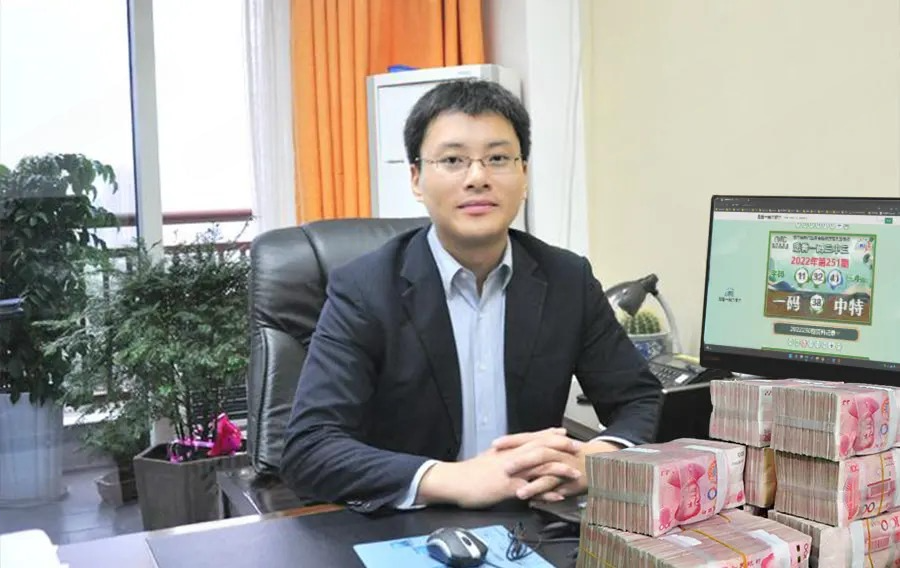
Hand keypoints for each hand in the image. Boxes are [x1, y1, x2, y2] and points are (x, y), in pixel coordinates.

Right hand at [416, 434, 581, 508]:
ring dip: (560, 470)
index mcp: (507, 450)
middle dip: (562, 447)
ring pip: (540, 467)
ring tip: (576, 473)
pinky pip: (531, 490)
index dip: (549, 435)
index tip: (564, 433)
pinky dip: (546, 492)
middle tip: (578, 448)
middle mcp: (512, 458)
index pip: (532, 438)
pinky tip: (558, 496)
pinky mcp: (508, 488)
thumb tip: (510, 457)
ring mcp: (511, 472)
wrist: (453, 481)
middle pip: (541, 448)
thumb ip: (502, 458)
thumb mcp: (488, 460)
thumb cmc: (469, 473)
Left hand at [493, 431, 621, 501]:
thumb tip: (514, 448)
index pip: (528, 438)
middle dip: (519, 460)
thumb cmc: (574, 454)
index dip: (511, 441)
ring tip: (517, 491)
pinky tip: (535, 501)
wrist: (601, 461)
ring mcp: (564, 467)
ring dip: (532, 483)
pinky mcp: (570, 482)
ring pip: (547, 473)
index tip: (494, 444)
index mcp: (550, 443)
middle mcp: (556, 452)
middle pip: (536, 453)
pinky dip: (546, 495)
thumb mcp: (555, 446)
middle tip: (503, 466)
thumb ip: (536, 446)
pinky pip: (558, 489)